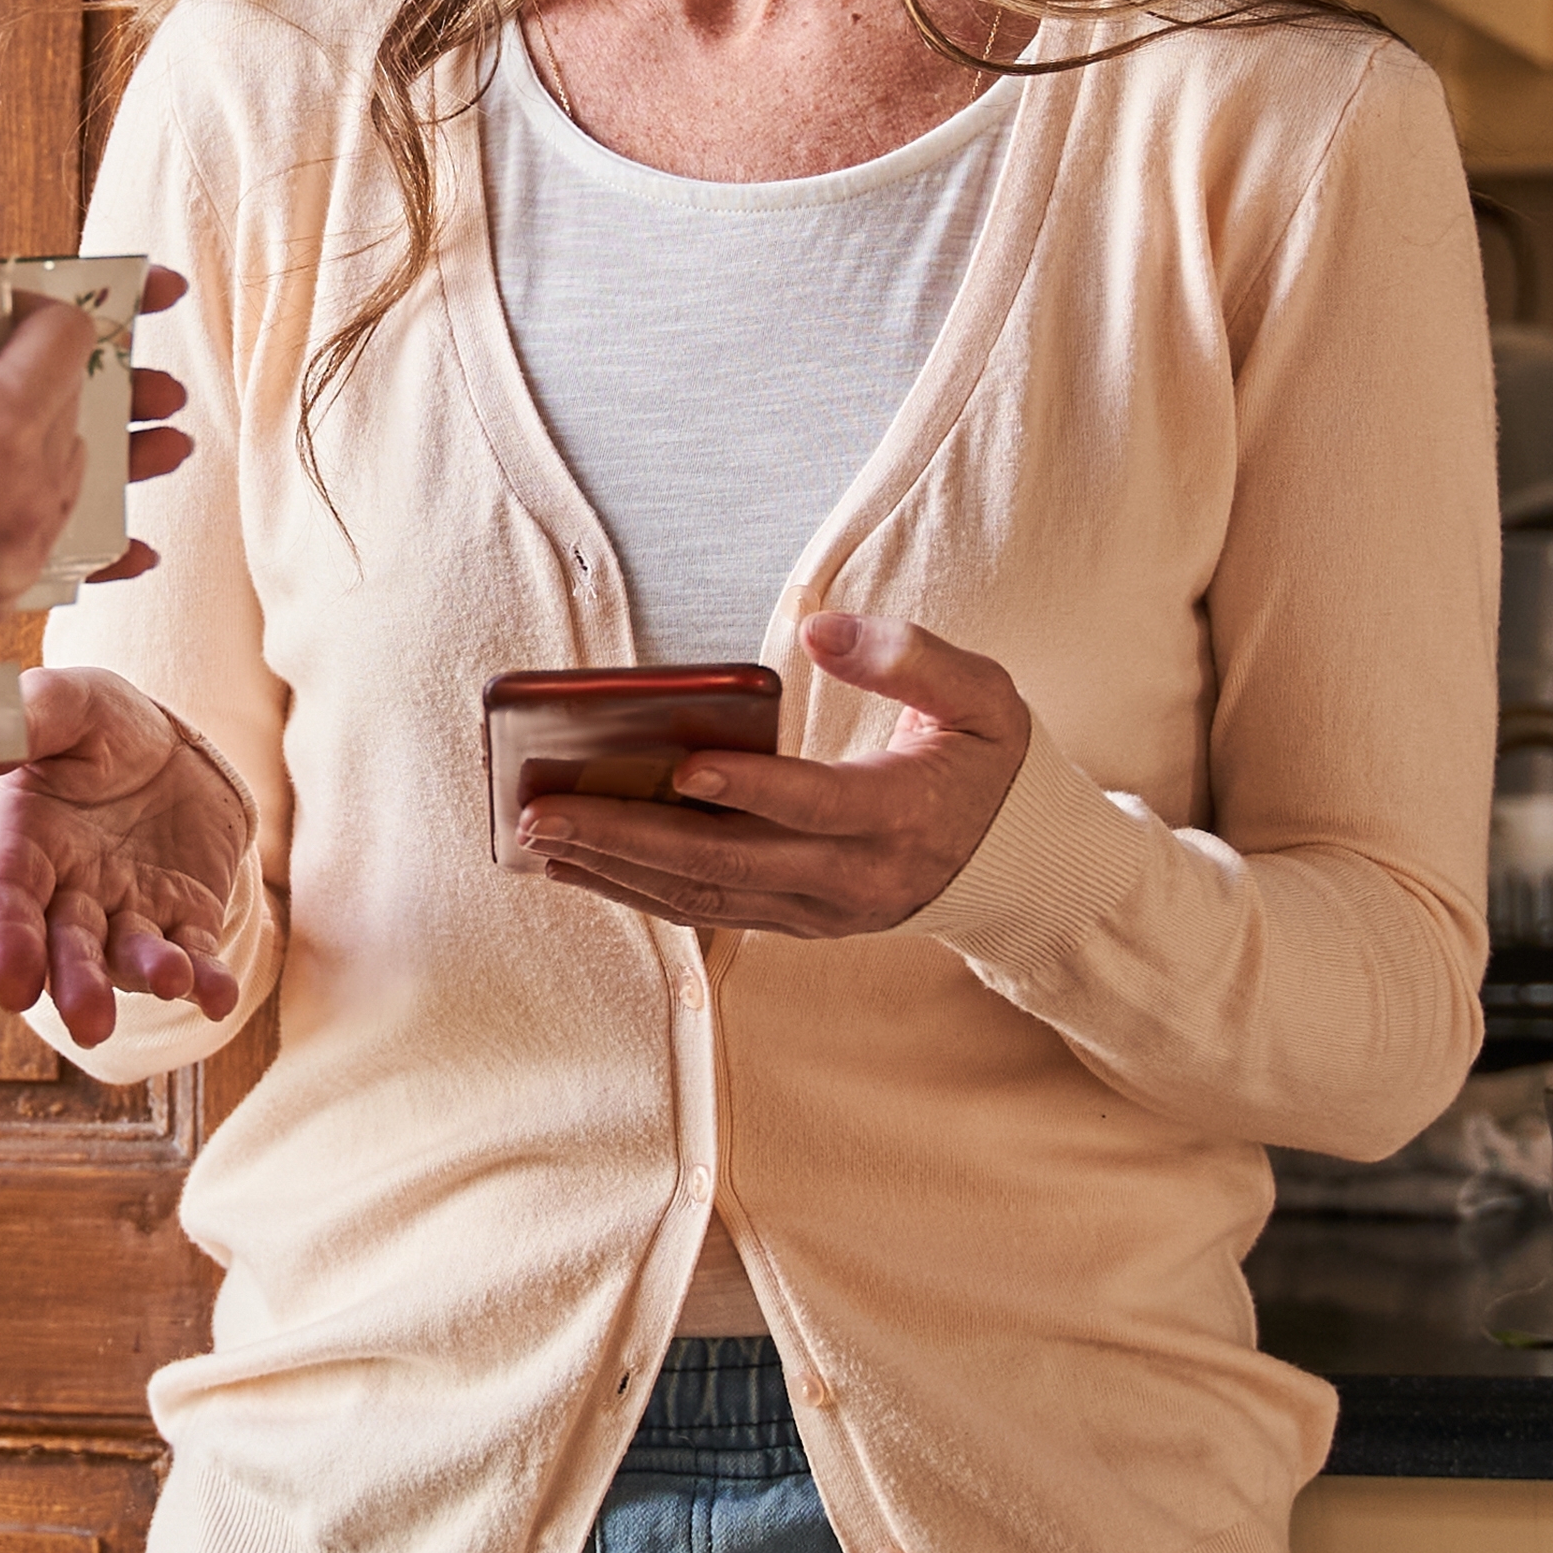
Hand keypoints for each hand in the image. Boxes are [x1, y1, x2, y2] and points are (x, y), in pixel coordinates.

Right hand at [0, 216, 202, 632]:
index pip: (68, 335)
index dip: (29, 308)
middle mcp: (21, 499)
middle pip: (78, 407)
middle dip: (37, 374)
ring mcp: (10, 559)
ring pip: (73, 475)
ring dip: (51, 441)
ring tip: (62, 424)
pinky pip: (59, 557)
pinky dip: (88, 543)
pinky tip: (143, 547)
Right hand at [0, 664, 254, 1042]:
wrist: (169, 744)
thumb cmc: (97, 723)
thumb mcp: (67, 702)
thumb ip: (23, 719)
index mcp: (22, 840)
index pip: (6, 897)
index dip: (9, 942)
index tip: (12, 989)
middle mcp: (67, 889)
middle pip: (65, 946)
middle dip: (76, 984)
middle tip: (89, 1024)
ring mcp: (126, 910)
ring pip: (128, 955)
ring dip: (145, 975)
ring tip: (171, 981)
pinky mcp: (183, 916)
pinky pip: (193, 953)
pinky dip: (205, 978)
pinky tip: (217, 995)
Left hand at [515, 612, 1032, 939]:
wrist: (1015, 866)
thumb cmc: (988, 764)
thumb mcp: (982, 696)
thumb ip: (909, 656)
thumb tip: (818, 630)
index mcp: (903, 815)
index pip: (816, 806)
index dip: (751, 788)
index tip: (682, 766)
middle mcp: (855, 880)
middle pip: (730, 864)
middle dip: (630, 839)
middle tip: (544, 812)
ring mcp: (821, 912)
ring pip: (705, 899)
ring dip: (616, 871)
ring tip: (537, 836)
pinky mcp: (795, 923)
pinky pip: (706, 912)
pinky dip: (637, 890)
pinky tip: (577, 864)